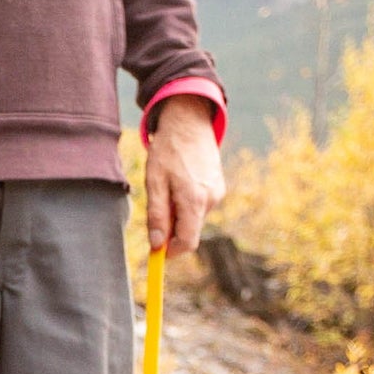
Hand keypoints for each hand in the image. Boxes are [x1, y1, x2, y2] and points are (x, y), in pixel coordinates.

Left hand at [144, 95, 225, 258]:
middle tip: (158, 208)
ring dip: (179, 214)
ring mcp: (218, 193)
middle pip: (190, 232)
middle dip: (172, 230)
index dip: (171, 252)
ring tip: (169, 188)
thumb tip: (157, 244)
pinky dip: (187, 204)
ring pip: (194, 219)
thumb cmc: (168, 150)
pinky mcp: (219, 188)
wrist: (190, 121)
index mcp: (195, 199)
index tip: (157, 251)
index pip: (187, 242)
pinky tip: (181, 182)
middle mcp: (211, 199)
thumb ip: (157, 216)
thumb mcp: (154, 182)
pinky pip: (200, 207)